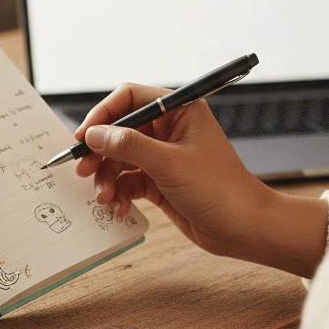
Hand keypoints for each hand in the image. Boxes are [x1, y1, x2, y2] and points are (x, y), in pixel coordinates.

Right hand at [74, 83, 327, 275]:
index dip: (102, 114)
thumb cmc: (221, 190)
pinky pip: (126, 180)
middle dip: (99, 152)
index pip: (129, 98)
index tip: (84, 136)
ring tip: (104, 196)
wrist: (245, 230)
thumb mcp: (169, 164)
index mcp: (178, 111)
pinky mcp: (158, 180)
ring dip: (106, 176)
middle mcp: (168, 129)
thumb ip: (128, 145)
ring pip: (118, 158)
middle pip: (118, 130)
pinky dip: (118, 192)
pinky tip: (119, 206)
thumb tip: (94, 134)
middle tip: (83, 170)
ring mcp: (162, 156)